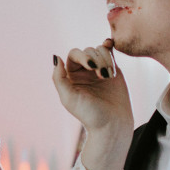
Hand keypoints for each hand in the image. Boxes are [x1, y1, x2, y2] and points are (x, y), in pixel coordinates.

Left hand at [52, 41, 130, 169]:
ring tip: (109, 76)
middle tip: (103, 75)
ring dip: (106, 60)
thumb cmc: (89, 113)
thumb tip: (56, 57)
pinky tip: (110, 45)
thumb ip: (58, 78)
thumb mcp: (68, 98)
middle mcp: (84, 71)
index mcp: (71, 76)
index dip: (83, 56)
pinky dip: (110, 49)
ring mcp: (99, 69)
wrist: (112, 124)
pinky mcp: (113, 70)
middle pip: (88, 51)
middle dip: (97, 59)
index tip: (92, 67)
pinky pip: (110, 53)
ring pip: (100, 51)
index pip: (74, 55)